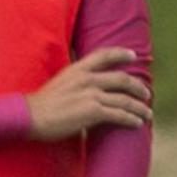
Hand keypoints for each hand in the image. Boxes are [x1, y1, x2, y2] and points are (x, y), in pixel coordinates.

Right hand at [26, 47, 152, 141]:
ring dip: (140, 108)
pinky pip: (119, 115)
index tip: (133, 55)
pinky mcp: (92, 111)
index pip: (103, 55)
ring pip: (124, 99)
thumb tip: (87, 91)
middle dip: (138, 87)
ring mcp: (90, 94)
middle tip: (146, 94)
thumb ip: (76, 84)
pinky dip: (131, 119)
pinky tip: (137, 123)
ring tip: (147, 115)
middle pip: (121, 79)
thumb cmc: (41, 104)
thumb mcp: (59, 84)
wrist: (30, 116)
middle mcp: (86, 79)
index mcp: (76, 70)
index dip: (120, 53)